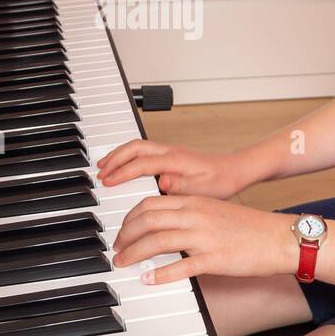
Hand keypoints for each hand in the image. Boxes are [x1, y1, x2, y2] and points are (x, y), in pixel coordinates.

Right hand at [96, 139, 250, 198]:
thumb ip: (180, 186)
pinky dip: (128, 155)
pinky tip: (123, 165)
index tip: (107, 182)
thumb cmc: (221, 182)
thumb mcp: (202, 189)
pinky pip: (143, 150)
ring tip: (104, 166)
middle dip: (114, 158)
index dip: (122, 172)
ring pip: (137, 146)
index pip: (142, 163)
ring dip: (119, 154)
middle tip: (99, 172)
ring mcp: (169, 151)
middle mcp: (170, 152)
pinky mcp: (170, 155)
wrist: (234, 171)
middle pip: (134, 148)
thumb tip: (161, 182)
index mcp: (176, 160)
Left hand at [111, 195, 297, 285]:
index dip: (130, 218)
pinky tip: (148, 280)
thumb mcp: (214, 211)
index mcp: (195, 202)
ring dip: (135, 253)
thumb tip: (164, 226)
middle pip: (148, 219)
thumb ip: (189, 214)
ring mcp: (205, 237)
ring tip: (123, 263)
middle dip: (126, 235)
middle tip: (117, 249)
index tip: (123, 232)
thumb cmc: (249, 227)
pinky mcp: (215, 259)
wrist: (279, 238)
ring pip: (158, 240)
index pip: (150, 203)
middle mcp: (196, 215)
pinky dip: (160, 274)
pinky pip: (181, 266)